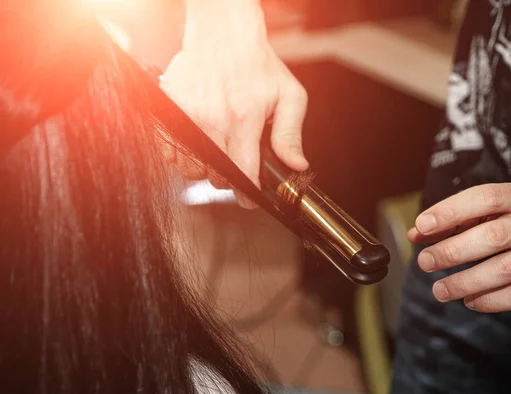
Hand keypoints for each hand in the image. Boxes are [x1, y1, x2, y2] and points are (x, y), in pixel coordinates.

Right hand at [159, 0, 308, 207]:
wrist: (223, 33)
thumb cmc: (258, 65)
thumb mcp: (289, 95)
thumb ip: (291, 134)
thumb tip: (296, 165)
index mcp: (244, 119)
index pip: (243, 173)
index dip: (248, 194)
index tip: (251, 198)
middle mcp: (212, 121)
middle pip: (216, 177)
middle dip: (229, 180)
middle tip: (236, 166)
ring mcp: (186, 116)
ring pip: (189, 168)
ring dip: (203, 169)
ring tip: (216, 153)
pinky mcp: (169, 111)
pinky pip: (168, 151)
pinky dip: (181, 155)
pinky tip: (196, 144)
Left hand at [410, 182, 510, 312]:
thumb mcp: (502, 205)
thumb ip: (459, 218)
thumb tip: (418, 233)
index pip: (484, 198)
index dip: (451, 211)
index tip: (423, 225)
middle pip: (493, 237)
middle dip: (453, 251)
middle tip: (426, 262)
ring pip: (505, 270)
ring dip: (466, 282)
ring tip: (439, 289)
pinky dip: (491, 301)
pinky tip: (469, 300)